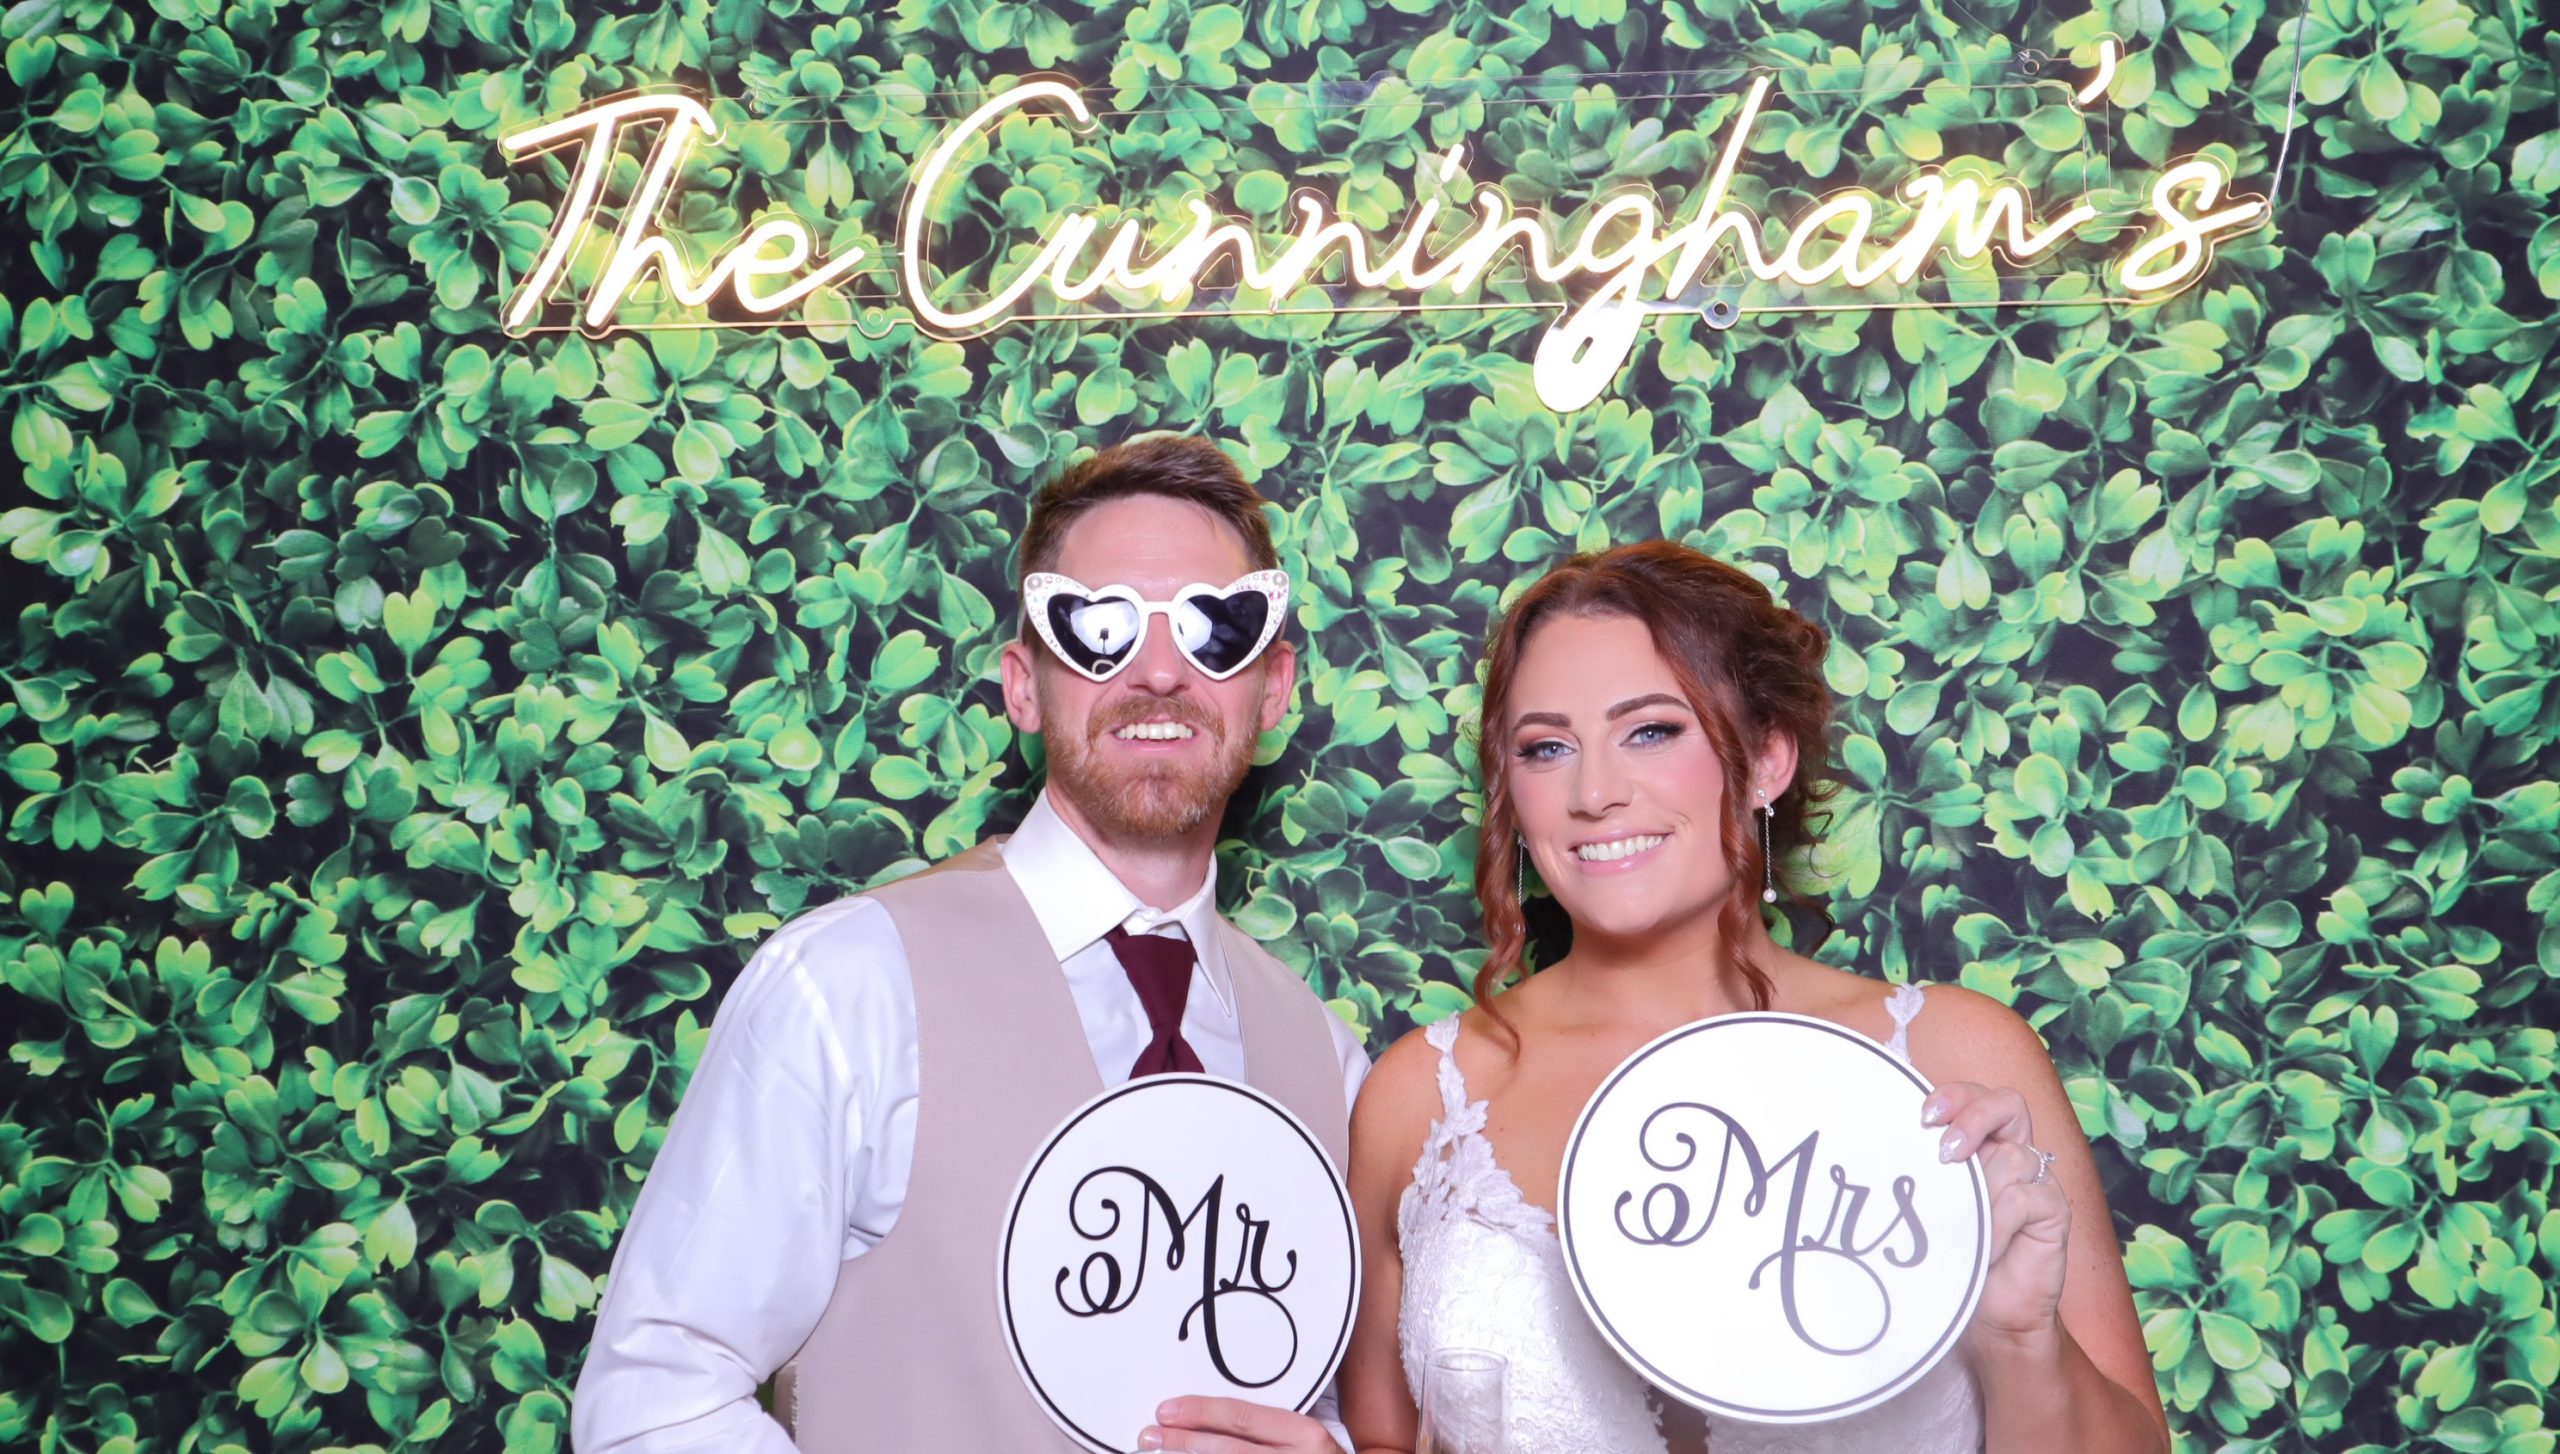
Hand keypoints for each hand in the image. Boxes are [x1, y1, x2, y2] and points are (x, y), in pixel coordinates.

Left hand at [1140, 1396, 1341, 1452]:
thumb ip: (1265, 1429)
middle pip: (1228, 1449)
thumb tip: (1209, 1420)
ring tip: (1162, 1452)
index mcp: (1304, 1435)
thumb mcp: (1303, 1440)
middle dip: (1184, 1441)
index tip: (1167, 1411)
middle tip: (1151, 1435)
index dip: (1199, 1412)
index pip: (1241, 1417)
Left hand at [1924, 1080, 2070, 1345]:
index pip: (1975, 1097)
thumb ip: (1920, 1172)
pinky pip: (2024, 1199)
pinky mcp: (2054, 1210)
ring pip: (2011, 1158)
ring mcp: (2036, 1181)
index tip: (1923, 1117)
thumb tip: (1878, 1143)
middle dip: (1972, 1117)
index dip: (1954, 1096)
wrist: (1988, 1315)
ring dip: (1979, 1196)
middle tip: (1945, 1151)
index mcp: (1980, 1144)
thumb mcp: (1929, 1206)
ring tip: (1963, 1230)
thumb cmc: (1953, 1255)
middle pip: (2007, 1103)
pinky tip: (1986, 1248)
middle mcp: (2011, 1153)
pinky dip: (1997, 1224)